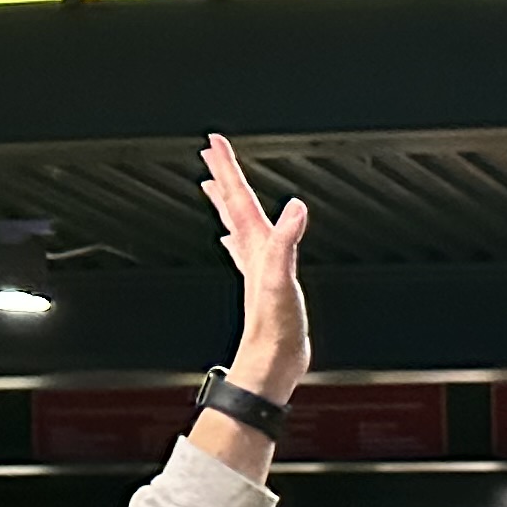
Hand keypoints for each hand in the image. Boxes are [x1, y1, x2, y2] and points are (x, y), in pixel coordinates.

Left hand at [200, 135, 310, 407]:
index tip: (214, 142)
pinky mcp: (265, 285)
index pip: (238, 198)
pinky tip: (237, 241)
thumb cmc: (275, 329)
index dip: (227, 168)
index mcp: (257, 247)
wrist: (271, 364)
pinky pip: (249, 251)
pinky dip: (241, 238)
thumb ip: (286, 242)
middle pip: (232, 207)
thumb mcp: (282, 281)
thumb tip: (296, 207)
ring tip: (215, 187)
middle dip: (222, 177)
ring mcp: (257, 269)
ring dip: (227, 205)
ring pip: (237, 227)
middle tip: (211, 153)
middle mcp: (253, 253)